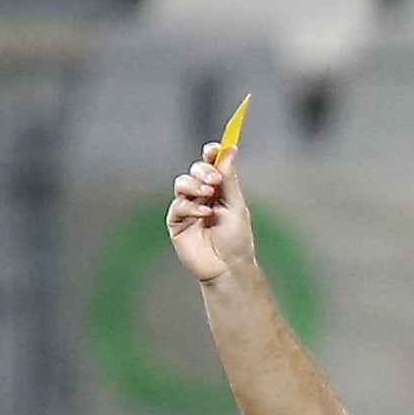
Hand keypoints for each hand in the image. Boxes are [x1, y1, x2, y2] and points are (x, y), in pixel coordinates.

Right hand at [166, 142, 254, 285]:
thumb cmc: (236, 238)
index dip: (210, 153)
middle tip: (215, 181)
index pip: (210, 164)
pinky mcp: (177, 223)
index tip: (213, 150)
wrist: (227, 265)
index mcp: (218, 189)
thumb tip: (229, 149)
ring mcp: (188, 208)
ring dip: (195, 185)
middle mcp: (202, 195)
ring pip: (182, 183)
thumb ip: (229, 178)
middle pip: (194, 170)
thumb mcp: (235, 203)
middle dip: (203, 171)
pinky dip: (191, 206)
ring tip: (208, 195)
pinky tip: (204, 213)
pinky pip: (178, 205)